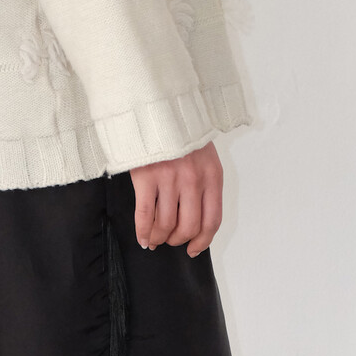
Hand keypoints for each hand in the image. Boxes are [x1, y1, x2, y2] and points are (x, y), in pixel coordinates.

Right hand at [130, 140, 223, 257]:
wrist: (157, 105)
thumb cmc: (180, 133)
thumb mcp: (203, 156)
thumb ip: (203, 184)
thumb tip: (195, 219)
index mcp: (212, 176)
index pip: (212, 221)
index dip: (202, 241)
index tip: (193, 249)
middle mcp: (193, 180)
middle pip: (188, 227)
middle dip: (178, 240)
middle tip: (170, 240)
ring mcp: (169, 179)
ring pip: (166, 225)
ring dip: (159, 238)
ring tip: (155, 239)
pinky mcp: (146, 177)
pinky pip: (145, 216)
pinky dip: (143, 232)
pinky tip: (143, 238)